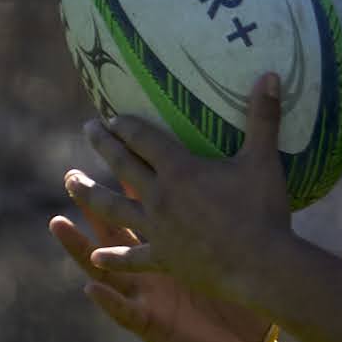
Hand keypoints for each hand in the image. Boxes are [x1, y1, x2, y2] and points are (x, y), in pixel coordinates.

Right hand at [48, 167, 267, 341]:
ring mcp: (148, 299)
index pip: (145, 209)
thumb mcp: (233, 259)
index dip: (129, 181)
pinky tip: (91, 288)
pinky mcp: (153, 328)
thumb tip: (249, 180)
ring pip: (108, 270)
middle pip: (115, 232)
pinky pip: (126, 315)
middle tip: (70, 173)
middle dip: (92, 204)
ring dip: (81, 249)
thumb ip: (233, 222)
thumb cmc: (243, 308)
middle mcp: (151, 271)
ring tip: (57, 224)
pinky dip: (109, 303)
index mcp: (168, 250)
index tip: (116, 144)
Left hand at [76, 74, 304, 319]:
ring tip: (71, 182)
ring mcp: (158, 230)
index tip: (112, 115)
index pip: (143, 138)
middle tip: (88, 129)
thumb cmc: (262, 211)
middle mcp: (159, 196)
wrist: (259, 266)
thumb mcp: (263, 160)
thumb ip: (263, 117)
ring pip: (114, 208)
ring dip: (89, 193)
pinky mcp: (165, 259)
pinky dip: (114, 259)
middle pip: (122, 165)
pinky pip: (132, 259)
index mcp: (179, 169)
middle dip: (103, 144)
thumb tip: (271, 75)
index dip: (126, 124)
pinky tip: (96, 257)